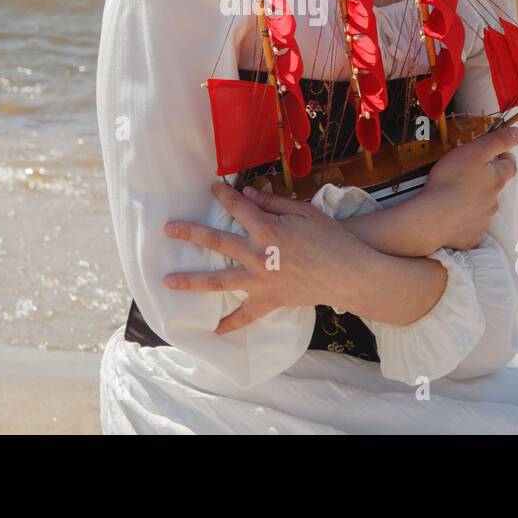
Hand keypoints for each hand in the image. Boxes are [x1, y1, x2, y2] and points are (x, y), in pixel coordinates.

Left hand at [161, 181, 380, 334]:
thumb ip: (272, 202)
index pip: (237, 206)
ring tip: (168, 282)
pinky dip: (231, 324)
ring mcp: (260, 281)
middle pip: (215, 241)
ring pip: (218, 281)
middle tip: (168, 229)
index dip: (223, 194)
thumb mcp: (303, 211)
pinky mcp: (270, 300)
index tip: (212, 187)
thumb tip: (247, 194)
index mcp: (266, 228)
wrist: (349, 273)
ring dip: (192, 281)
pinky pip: (246, 315)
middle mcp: (256, 254)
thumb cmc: (330, 237)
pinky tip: (215, 330)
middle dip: (189, 233)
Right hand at [417, 125, 517, 250]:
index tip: (499, 154)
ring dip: (474, 201)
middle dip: (486, 180)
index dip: (506, 158)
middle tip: (469, 174)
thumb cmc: (450, 180)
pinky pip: (470, 227)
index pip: (510, 166)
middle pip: (495, 188)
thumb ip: (496, 140)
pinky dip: (464, 221)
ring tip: (455, 196)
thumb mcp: (473, 151)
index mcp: (496, 180)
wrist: (432, 217)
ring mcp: (482, 220)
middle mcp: (494, 201)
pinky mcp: (470, 236)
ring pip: (483, 208)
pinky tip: (452, 217)